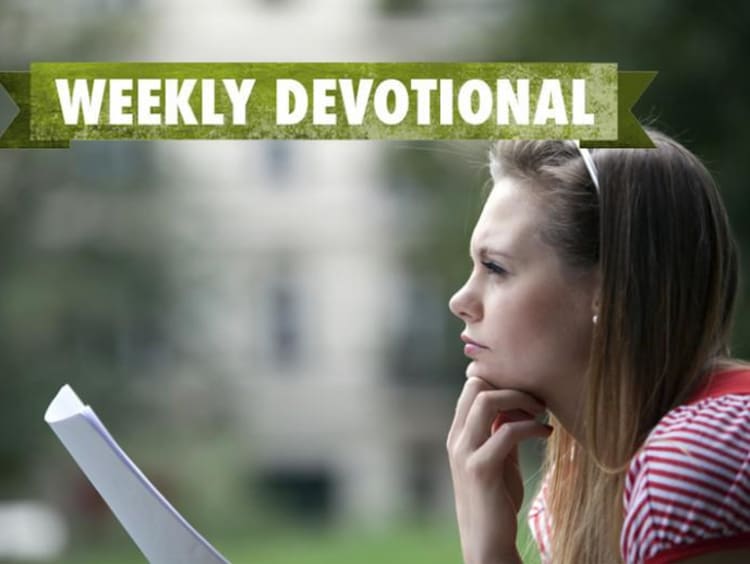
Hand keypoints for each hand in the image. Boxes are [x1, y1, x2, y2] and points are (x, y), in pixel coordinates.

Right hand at [447, 377, 550, 563]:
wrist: (487, 542)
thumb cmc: (496, 500)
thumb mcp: (498, 459)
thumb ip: (500, 433)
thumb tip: (517, 408)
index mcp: (459, 433)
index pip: (471, 386)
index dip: (499, 381)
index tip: (526, 393)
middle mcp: (456, 438)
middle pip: (476, 385)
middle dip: (510, 385)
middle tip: (536, 400)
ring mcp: (465, 452)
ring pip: (486, 401)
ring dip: (519, 400)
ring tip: (540, 411)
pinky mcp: (480, 468)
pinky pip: (507, 431)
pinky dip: (531, 426)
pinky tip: (546, 433)